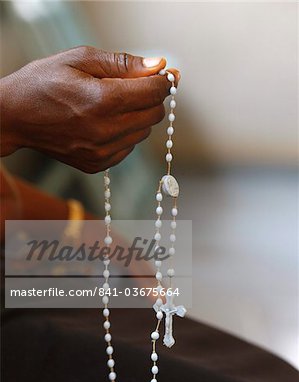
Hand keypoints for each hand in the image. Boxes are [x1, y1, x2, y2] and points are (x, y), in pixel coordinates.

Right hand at [0, 46, 179, 172]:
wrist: (14, 117)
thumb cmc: (43, 82)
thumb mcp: (80, 59)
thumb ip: (124, 63)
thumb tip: (159, 66)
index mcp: (102, 101)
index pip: (155, 93)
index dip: (164, 81)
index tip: (165, 74)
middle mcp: (105, 131)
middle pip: (154, 115)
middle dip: (151, 98)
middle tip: (135, 87)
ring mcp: (101, 152)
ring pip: (143, 133)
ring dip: (137, 116)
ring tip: (111, 104)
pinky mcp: (97, 164)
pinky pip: (128, 148)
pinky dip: (124, 134)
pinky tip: (104, 123)